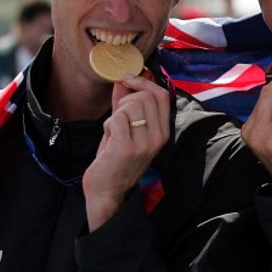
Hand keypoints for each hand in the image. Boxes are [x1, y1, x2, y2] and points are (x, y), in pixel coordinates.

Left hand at [82, 73, 170, 230]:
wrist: (107, 192)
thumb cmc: (116, 160)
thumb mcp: (126, 129)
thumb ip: (125, 104)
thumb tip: (123, 80)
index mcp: (163, 131)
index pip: (161, 95)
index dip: (143, 82)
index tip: (127, 79)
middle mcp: (158, 137)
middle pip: (144, 97)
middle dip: (125, 100)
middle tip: (117, 116)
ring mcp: (144, 143)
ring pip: (130, 106)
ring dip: (116, 114)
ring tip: (114, 131)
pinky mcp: (127, 148)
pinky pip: (116, 119)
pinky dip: (108, 125)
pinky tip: (109, 139)